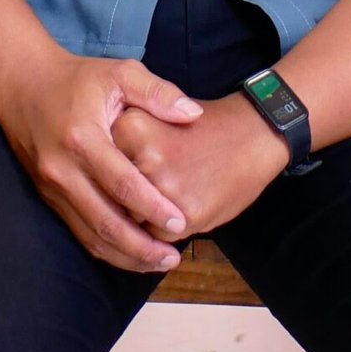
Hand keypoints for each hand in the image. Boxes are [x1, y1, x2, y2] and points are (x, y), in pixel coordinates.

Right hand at [0, 47, 203, 273]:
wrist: (23, 85)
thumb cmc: (78, 78)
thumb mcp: (120, 73)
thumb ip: (158, 93)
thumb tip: (193, 113)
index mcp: (84, 138)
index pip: (122, 183)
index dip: (152, 207)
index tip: (179, 222)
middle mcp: (64, 169)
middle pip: (105, 221)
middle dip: (140, 246)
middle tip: (172, 257)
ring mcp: (52, 187)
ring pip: (89, 235)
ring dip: (123, 255)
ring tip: (157, 262)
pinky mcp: (47, 197)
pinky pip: (77, 231)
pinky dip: (103, 247)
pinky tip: (128, 253)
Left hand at [113, 94, 287, 239]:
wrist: (254, 134)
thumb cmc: (205, 126)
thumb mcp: (162, 114)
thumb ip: (127, 140)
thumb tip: (96, 174)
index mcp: (133, 127)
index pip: (101, 165)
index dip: (112, 174)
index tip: (125, 169)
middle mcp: (144, 158)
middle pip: (112, 196)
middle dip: (124, 200)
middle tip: (152, 185)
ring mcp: (164, 189)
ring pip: (131, 220)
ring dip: (141, 219)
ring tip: (168, 197)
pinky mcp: (184, 215)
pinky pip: (156, 236)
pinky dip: (163, 231)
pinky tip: (181, 208)